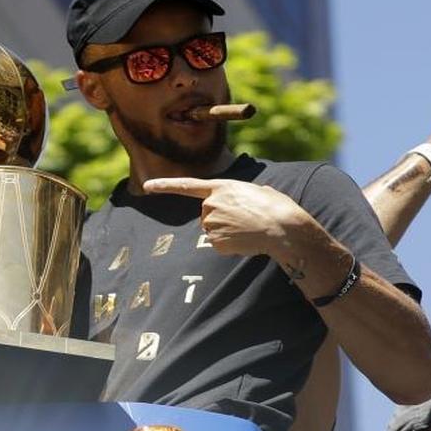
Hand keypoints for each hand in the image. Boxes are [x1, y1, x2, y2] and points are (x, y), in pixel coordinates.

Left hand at [143, 177, 310, 258]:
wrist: (283, 228)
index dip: (165, 186)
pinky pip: (219, 244)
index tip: (146, 187)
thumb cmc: (278, 207)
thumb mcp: (261, 191)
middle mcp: (211, 205)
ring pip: (212, 231)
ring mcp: (212, 224)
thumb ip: (248, 193)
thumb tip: (258, 196)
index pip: (187, 186)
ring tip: (247, 229)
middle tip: (245, 219)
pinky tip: (245, 240)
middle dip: (221, 219)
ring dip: (227, 232)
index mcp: (221, 188)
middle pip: (206, 215)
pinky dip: (231, 244)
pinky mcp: (216, 242)